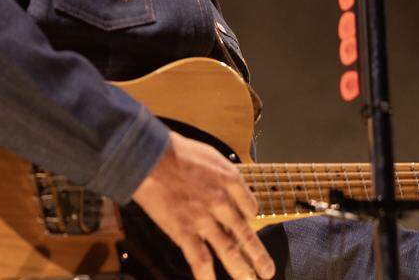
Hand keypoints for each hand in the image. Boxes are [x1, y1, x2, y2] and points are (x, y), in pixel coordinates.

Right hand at [132, 131, 275, 279]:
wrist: (151, 156)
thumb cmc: (176, 151)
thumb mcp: (210, 155)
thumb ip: (223, 172)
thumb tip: (229, 184)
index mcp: (230, 181)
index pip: (250, 207)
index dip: (248, 218)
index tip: (246, 224)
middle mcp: (222, 202)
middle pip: (245, 233)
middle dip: (258, 255)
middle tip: (267, 270)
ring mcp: (204, 219)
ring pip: (229, 251)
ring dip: (242, 270)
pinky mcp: (185, 231)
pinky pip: (200, 260)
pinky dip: (207, 277)